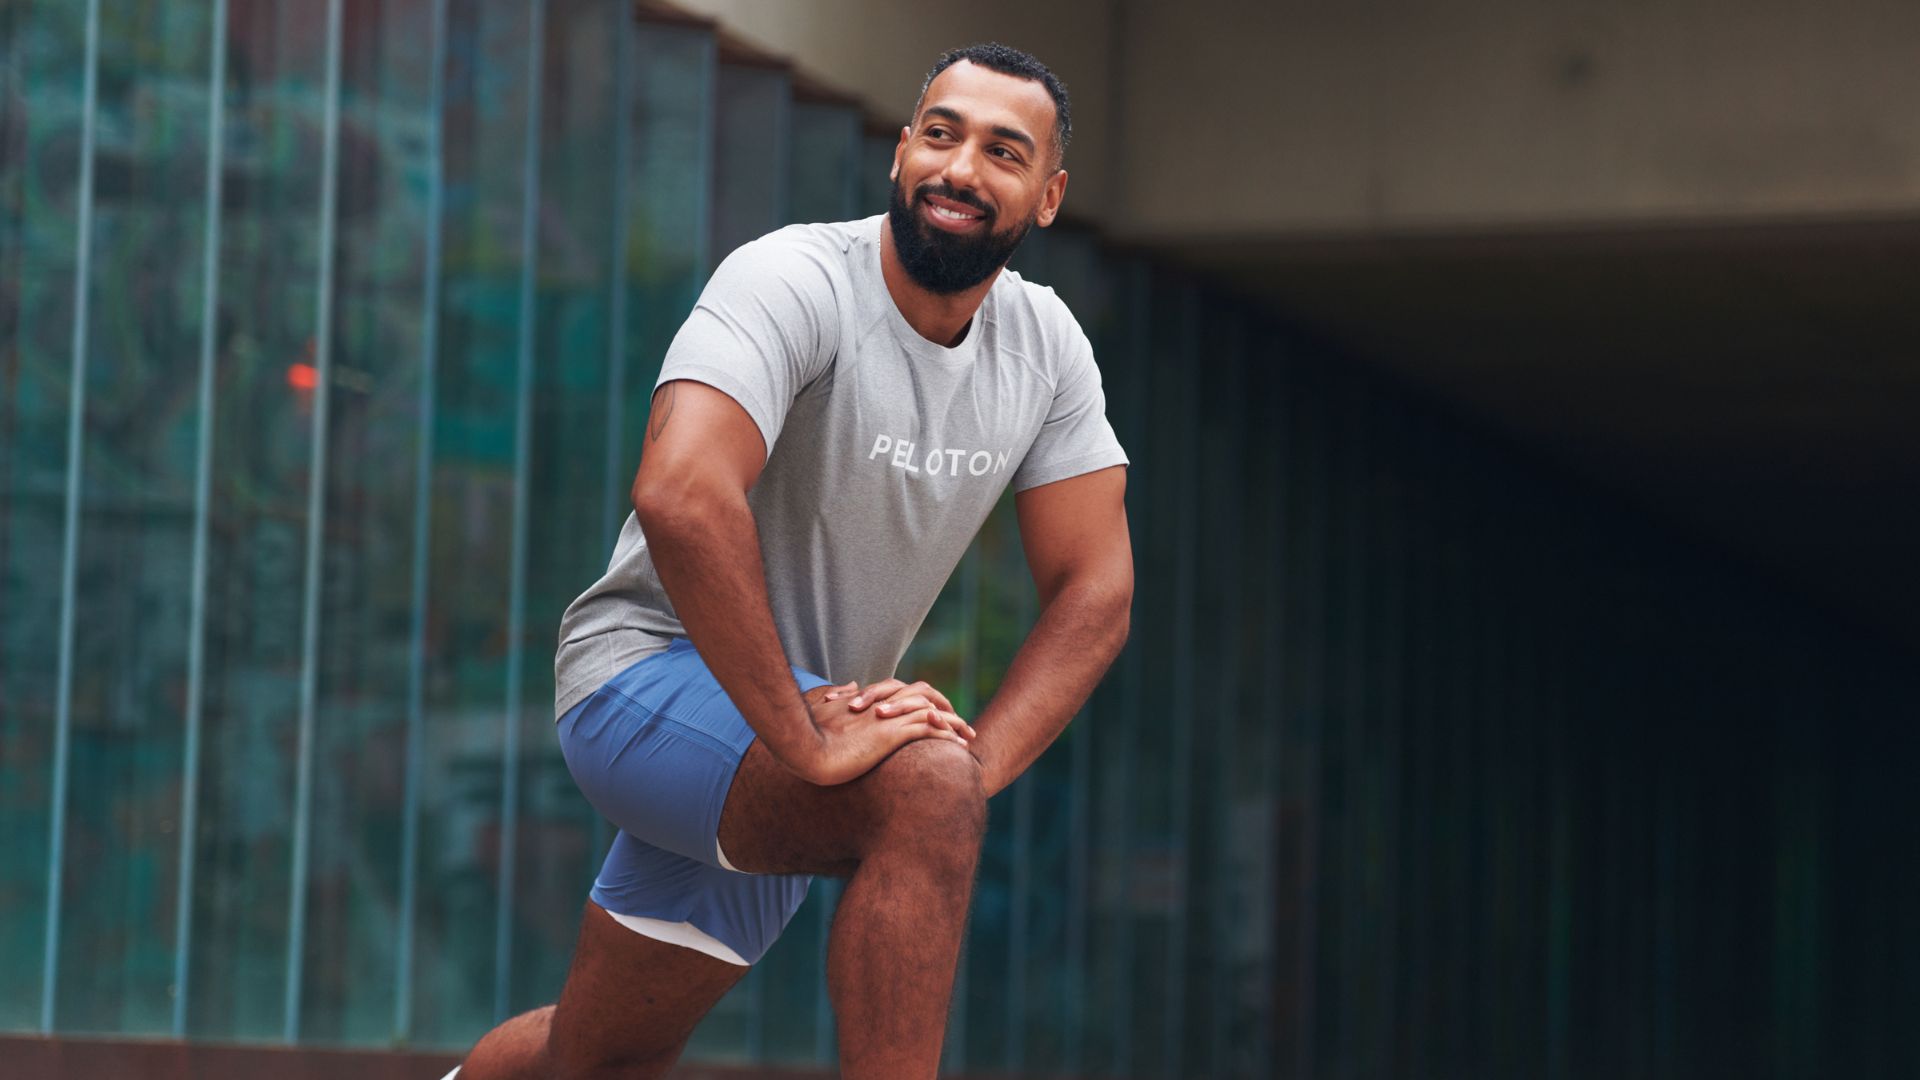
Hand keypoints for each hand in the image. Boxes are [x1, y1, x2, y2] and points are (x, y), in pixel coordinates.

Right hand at [786, 682, 967, 785]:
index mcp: (868, 702)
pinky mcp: (892, 733)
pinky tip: (960, 747)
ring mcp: (888, 718)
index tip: (932, 715)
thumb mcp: (822, 710)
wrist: (804, 750)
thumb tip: (851, 685)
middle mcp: (882, 705)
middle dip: (944, 706)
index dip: (920, 702)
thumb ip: (838, 697)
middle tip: (959, 724)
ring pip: (932, 712)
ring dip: (954, 723)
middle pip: (924, 695)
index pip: (902, 694)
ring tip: (969, 736)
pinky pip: (929, 729)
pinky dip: (948, 736)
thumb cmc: (806, 736)